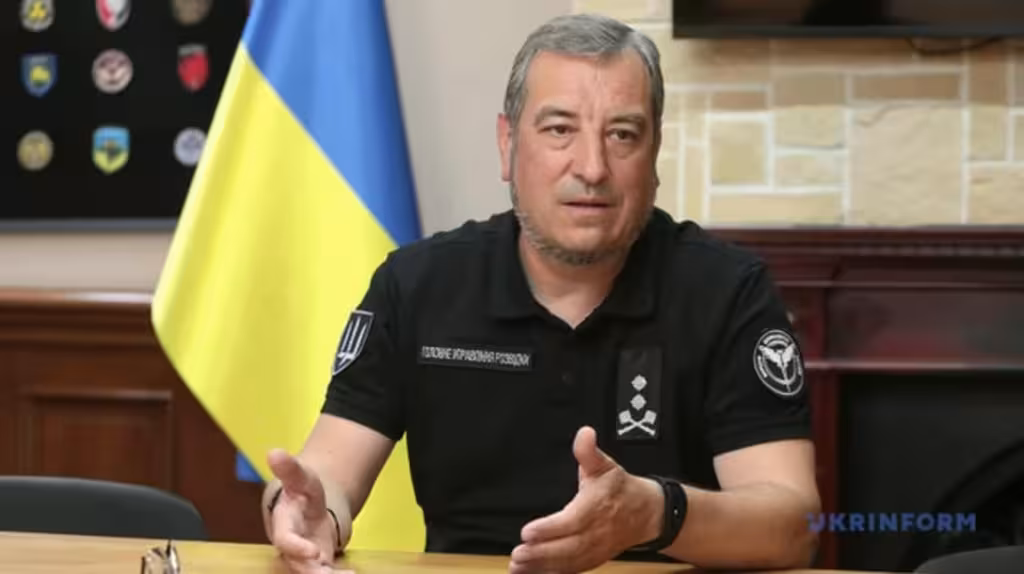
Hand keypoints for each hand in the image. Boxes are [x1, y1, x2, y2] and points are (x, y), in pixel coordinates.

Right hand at [266, 449, 354, 573]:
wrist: (305, 507)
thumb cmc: (301, 492)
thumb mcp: (301, 477)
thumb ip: (290, 468)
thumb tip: (274, 451)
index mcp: (284, 524)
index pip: (284, 540)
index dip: (295, 548)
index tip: (314, 553)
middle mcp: (291, 547)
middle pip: (298, 565)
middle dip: (312, 572)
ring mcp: (304, 559)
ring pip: (311, 573)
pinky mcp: (317, 566)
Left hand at [508, 427, 663, 573]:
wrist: (648, 514)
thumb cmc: (621, 489)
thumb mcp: (605, 465)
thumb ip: (589, 452)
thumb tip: (584, 434)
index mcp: (596, 507)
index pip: (571, 521)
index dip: (549, 529)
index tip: (527, 531)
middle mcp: (596, 532)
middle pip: (567, 548)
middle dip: (541, 553)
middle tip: (518, 554)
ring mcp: (596, 549)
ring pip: (568, 562)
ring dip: (542, 567)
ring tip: (518, 567)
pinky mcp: (594, 559)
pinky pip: (573, 570)